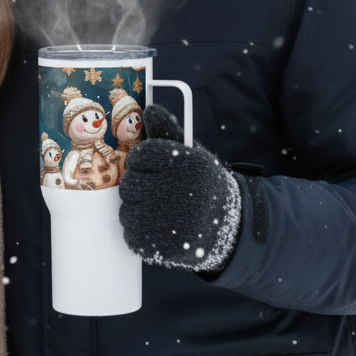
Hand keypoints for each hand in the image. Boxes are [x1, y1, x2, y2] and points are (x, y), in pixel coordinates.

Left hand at [118, 104, 242, 272]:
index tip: (154, 169)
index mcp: (184, 163)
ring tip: (161, 211)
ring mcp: (167, 221)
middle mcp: (176, 190)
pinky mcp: (160, 246)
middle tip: (158, 192)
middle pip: (130, 183)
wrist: (229, 226)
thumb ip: (168, 131)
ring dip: (138, 210)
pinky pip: (131, 234)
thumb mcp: (191, 155)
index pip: (140, 155)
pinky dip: (140, 232)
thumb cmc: (202, 185)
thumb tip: (150, 109)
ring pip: (126, 210)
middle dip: (140, 187)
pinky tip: (159, 228)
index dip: (142, 162)